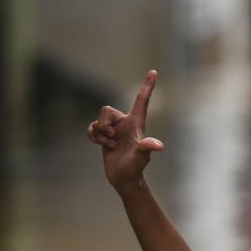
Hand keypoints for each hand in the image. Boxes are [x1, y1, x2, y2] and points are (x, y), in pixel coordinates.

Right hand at [86, 70, 164, 189]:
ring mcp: (114, 128)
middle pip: (106, 110)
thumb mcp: (141, 157)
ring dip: (100, 135)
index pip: (141, 100)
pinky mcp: (104, 135)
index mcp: (136, 122)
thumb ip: (147, 148)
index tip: (154, 72)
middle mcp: (125, 122)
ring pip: (98, 120)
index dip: (147, 86)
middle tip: (113, 139)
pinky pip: (91, 128)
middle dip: (104, 125)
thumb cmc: (135, 167)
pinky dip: (93, 137)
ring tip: (110, 146)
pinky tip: (101, 145)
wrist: (124, 178)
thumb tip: (158, 145)